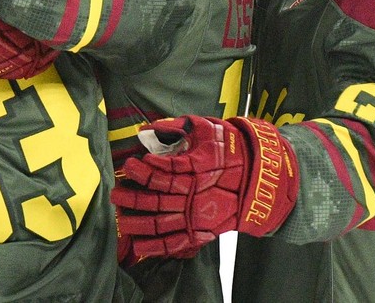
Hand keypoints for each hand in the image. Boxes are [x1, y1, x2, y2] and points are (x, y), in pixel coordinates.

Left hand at [110, 116, 297, 258]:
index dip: (145, 170)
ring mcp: (197, 216)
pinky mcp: (202, 231)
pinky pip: (176, 243)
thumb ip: (178, 127)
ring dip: (138, 223)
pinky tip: (139, 246)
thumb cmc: (230, 149)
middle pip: (156, 200)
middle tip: (115, 193)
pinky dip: (157, 247)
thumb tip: (149, 128)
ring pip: (161, 223)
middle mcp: (194, 196)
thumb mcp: (207, 128)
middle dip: (132, 198)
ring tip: (120, 219)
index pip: (164, 172)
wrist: (259, 178)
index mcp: (196, 171)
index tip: (130, 164)